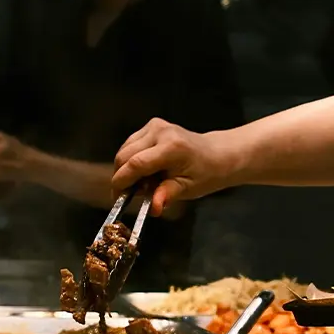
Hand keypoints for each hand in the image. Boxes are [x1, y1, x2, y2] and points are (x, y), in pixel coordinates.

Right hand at [112, 118, 234, 214]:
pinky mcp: (151, 125)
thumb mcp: (188, 189)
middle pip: (125, 155)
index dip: (122, 182)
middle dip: (121, 177)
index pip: (136, 164)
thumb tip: (154, 208)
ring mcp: (154, 126)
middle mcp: (160, 132)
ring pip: (124, 150)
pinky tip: (144, 172)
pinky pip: (130, 145)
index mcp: (171, 147)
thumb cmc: (205, 173)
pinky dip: (130, 160)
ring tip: (141, 183)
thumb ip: (168, 195)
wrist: (217, 154)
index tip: (117, 198)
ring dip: (125, 169)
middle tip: (129, 195)